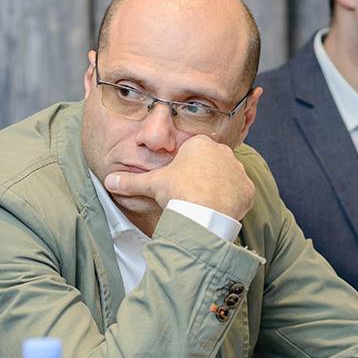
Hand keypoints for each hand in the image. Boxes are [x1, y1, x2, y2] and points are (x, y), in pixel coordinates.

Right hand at [104, 135, 255, 219]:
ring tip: (204, 203)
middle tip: (191, 192)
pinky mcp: (247, 189)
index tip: (180, 180)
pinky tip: (218, 210)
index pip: (193, 152)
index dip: (185, 166)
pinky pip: (240, 193)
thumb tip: (109, 181)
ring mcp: (239, 170)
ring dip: (218, 188)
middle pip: (212, 163)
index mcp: (201, 144)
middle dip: (203, 175)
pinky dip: (231, 201)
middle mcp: (224, 152)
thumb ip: (131, 181)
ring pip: (227, 177)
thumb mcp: (152, 183)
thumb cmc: (178, 192)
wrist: (203, 212)